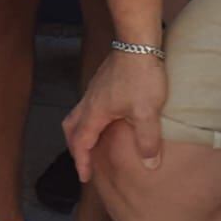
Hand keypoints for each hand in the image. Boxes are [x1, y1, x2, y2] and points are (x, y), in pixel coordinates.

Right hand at [61, 47, 166, 181]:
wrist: (138, 42)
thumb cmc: (140, 77)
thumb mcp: (147, 113)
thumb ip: (147, 140)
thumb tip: (149, 165)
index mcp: (95, 112)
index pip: (81, 142)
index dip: (82, 161)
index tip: (85, 177)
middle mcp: (89, 101)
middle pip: (71, 127)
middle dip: (75, 147)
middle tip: (84, 161)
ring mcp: (95, 89)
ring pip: (78, 114)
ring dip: (81, 131)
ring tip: (93, 142)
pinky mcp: (103, 81)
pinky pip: (89, 105)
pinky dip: (91, 119)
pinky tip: (108, 119)